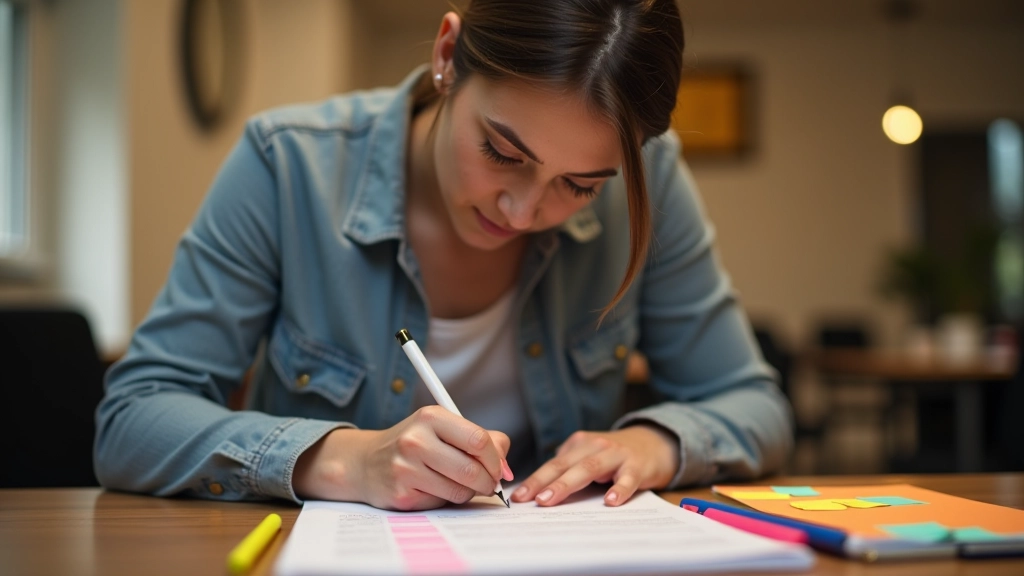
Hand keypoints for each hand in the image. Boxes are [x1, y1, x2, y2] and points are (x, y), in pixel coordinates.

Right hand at [293, 406, 512, 510]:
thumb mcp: (444, 429)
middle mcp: (416, 439)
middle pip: (472, 470)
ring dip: (467, 493)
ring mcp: (406, 468)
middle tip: (487, 484)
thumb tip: (506, 468)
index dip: (495, 459)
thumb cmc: (415, 444)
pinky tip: (433, 489)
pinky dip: (445, 500)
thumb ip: (482, 441)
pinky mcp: (401, 493)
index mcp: (431, 417)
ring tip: (457, 484)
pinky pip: (440, 503)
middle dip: (487, 482)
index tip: (498, 468)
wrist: (365, 462)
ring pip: (459, 491)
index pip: (478, 439)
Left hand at [510, 425, 678, 506]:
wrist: (655, 443)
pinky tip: (610, 501)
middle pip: (565, 465)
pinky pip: (627, 478)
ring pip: (589, 468)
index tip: (518, 497)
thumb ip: (570, 468)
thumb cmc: (614, 457)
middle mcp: (595, 446)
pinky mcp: (637, 465)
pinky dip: (619, 488)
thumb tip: (539, 491)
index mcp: (579, 444)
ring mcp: (616, 454)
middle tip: (529, 499)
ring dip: (567, 484)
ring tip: (551, 498)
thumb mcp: (589, 456)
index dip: (534, 480)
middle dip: (544, 482)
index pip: (553, 465)